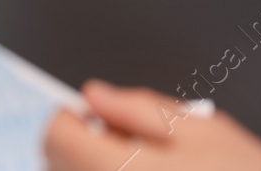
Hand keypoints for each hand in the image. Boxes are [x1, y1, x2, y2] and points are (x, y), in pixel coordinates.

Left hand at [44, 82, 260, 170]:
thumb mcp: (205, 128)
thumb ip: (142, 107)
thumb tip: (97, 95)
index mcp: (119, 169)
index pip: (55, 137)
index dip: (71, 116)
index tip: (91, 112)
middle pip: (61, 165)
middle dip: (87, 143)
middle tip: (132, 138)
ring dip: (100, 167)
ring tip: (152, 164)